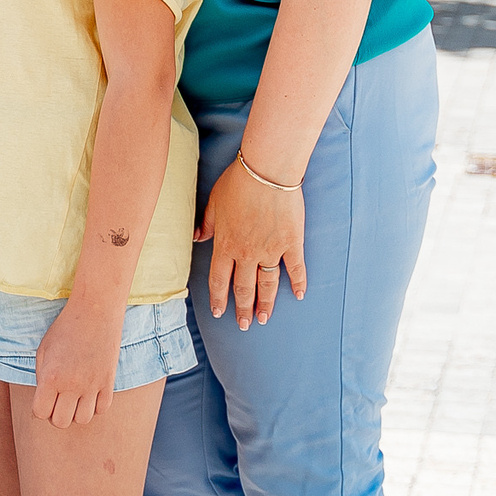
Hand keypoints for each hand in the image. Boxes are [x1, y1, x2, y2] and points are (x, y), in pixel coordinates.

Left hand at [30, 298, 121, 427]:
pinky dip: (94, 406)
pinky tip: (89, 392)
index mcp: (51, 377)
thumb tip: (45, 397)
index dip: (40, 408)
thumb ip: (41, 376)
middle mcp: (72, 385)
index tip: (44, 397)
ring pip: (83, 420)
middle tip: (58, 399)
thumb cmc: (65, 328)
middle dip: (56, 414)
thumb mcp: (44, 349)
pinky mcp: (109, 382)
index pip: (40, 413)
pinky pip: (102, 409)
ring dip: (76, 412)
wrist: (95, 311)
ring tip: (74, 397)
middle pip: (61, 422)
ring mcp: (93, 385)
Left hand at [199, 159, 306, 329]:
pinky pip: (295, 269)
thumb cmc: (238, 182)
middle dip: (242, 309)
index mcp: (225, 244)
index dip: (219, 298)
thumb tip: (197, 237)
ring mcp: (271, 250)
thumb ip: (206, 223)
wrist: (267, 171)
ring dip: (266, 303)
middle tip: (244, 325)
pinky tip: (299, 295)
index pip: (219, 279)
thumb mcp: (214, 201)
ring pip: (267, 285)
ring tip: (264, 318)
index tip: (219, 312)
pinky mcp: (291, 243)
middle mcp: (247, 253)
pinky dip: (298, 283)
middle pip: (243, 288)